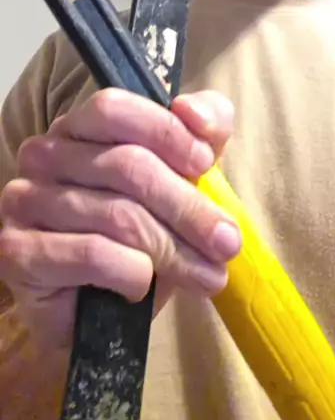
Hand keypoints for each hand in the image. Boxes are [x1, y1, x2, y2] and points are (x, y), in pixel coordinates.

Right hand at [0, 88, 240, 347]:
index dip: (166, 132)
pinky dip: (133, 274)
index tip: (207, 163)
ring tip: (209, 275)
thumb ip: (203, 131)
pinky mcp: (18, 252)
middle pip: (127, 166)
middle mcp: (43, 155)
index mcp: (78, 126)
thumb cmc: (143, 234)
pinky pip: (93, 254)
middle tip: (227, 242)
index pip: (114, 108)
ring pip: (118, 216)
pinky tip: (143, 286)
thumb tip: (194, 112)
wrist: (100, 311)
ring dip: (175, 250)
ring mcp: (24, 201)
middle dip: (188, 207)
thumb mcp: (185, 175)